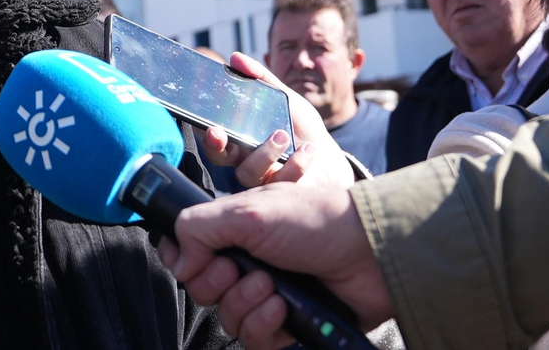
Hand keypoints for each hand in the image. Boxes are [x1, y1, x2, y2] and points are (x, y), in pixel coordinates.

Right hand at [157, 183, 391, 347]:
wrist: (369, 254)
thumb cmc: (314, 222)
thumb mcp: (248, 211)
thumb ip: (199, 227)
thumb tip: (179, 261)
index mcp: (234, 231)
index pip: (187, 251)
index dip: (183, 259)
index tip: (192, 258)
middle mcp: (246, 262)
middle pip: (202, 289)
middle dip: (216, 281)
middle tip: (241, 267)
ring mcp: (266, 295)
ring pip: (226, 316)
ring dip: (244, 302)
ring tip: (272, 286)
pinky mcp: (286, 325)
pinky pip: (252, 339)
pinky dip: (262, 324)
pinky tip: (281, 308)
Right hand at [199, 52, 355, 188]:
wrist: (330, 158)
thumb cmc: (301, 129)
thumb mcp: (285, 99)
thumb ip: (262, 79)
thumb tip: (236, 57)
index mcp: (240, 138)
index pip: (215, 136)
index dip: (206, 131)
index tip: (206, 122)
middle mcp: (244, 160)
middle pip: (219, 157)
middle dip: (216, 146)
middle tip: (220, 133)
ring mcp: (261, 179)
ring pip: (248, 173)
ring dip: (263, 153)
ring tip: (282, 135)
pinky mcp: (282, 193)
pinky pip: (280, 183)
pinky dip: (294, 165)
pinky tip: (307, 151)